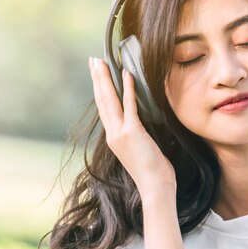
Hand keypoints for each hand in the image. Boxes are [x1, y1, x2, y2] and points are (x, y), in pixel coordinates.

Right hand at [88, 57, 175, 198]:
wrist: (154, 187)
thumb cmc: (152, 172)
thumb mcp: (139, 150)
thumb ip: (135, 135)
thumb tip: (140, 123)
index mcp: (112, 138)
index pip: (104, 108)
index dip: (99, 89)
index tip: (96, 74)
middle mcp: (112, 134)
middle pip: (102, 100)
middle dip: (97, 78)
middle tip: (93, 61)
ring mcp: (120, 133)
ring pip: (110, 100)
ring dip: (105, 79)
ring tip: (101, 62)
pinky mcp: (132, 132)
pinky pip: (129, 105)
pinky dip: (127, 88)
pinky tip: (126, 73)